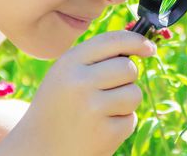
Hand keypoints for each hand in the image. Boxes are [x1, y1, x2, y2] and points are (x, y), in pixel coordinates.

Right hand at [0, 30, 156, 155]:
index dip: (137, 41)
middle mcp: (80, 82)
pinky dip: (120, 125)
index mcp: (69, 63)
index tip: (149, 48)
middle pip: (128, 69)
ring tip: (101, 112)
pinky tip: (98, 130)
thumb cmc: (58, 108)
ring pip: (134, 94)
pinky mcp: (105, 134)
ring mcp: (93, 109)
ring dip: (125, 103)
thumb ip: (95, 58)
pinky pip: (131, 120)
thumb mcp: (65, 75)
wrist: (37, 150)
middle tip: (107, 91)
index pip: (113, 40)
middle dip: (127, 79)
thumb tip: (141, 45)